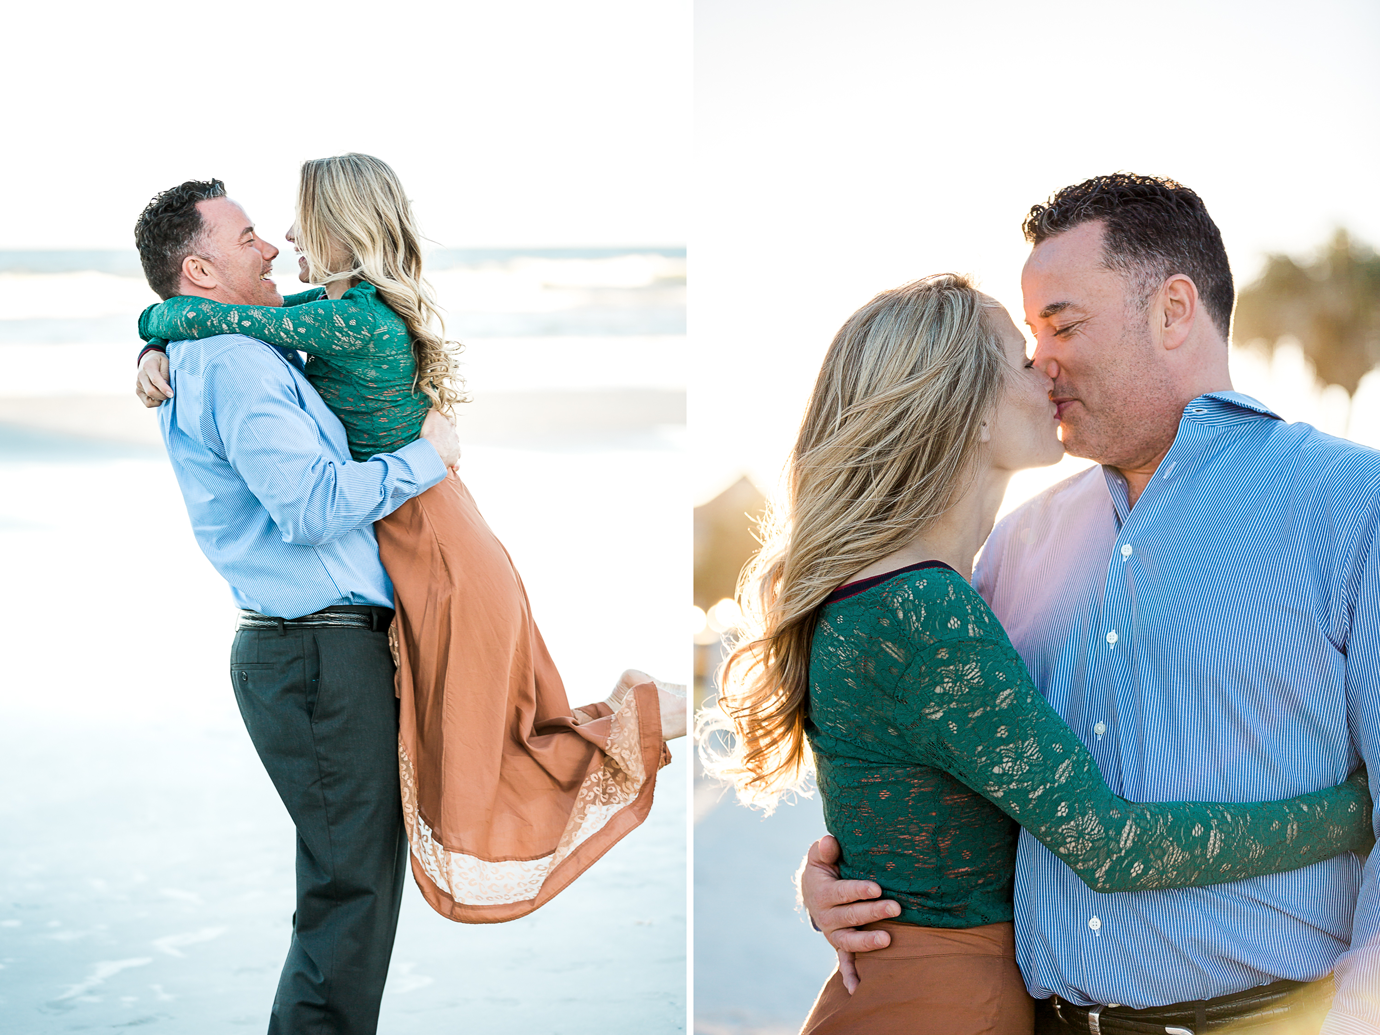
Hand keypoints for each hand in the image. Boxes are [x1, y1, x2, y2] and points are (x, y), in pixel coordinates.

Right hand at [136, 351, 171, 407]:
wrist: (148, 360)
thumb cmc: (161, 362)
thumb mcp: (166, 362)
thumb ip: (166, 374)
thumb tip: (166, 387)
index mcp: (148, 366)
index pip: (155, 380)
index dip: (164, 388)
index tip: (171, 394)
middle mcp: (140, 375)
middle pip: (150, 391)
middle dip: (163, 396)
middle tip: (171, 394)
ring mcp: (137, 384)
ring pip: (149, 398)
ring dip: (160, 399)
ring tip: (165, 393)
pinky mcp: (137, 391)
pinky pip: (147, 402)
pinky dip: (155, 402)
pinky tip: (160, 396)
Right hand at [419, 408, 459, 468]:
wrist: (433, 451)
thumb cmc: (429, 433)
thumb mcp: (431, 415)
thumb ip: (433, 408)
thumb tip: (435, 397)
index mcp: (449, 424)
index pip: (449, 421)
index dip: (444, 424)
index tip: (440, 427)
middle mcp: (454, 435)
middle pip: (453, 435)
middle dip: (448, 438)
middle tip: (439, 441)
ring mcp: (455, 448)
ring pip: (455, 449)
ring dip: (451, 451)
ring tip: (444, 454)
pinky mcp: (454, 459)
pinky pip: (456, 462)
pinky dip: (455, 464)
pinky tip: (453, 467)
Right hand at [798, 834, 899, 992]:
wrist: (812, 892)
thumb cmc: (824, 868)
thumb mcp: (819, 856)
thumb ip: (824, 849)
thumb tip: (829, 842)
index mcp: (822, 894)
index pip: (842, 893)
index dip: (859, 890)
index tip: (877, 888)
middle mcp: (826, 918)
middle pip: (850, 916)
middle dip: (873, 912)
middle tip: (896, 907)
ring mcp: (833, 934)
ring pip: (849, 941)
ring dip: (867, 942)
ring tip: (888, 939)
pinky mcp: (840, 945)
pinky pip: (844, 962)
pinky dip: (849, 975)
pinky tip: (857, 988)